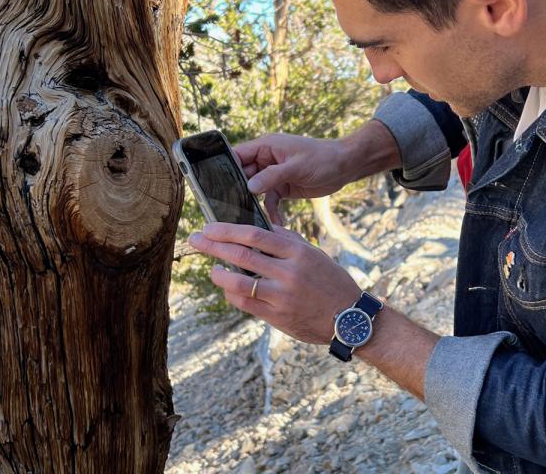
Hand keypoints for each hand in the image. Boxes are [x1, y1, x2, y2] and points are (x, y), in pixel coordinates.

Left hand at [189, 222, 359, 344]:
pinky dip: (231, 294)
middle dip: (212, 245)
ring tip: (211, 269)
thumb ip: (287, 241)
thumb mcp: (313, 254)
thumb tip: (259, 228)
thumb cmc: (330, 281)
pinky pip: (245, 303)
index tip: (209, 227)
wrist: (350, 318)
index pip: (254, 234)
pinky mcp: (277, 316)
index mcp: (297, 252)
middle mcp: (288, 272)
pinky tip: (227, 288)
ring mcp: (281, 296)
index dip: (226, 230)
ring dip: (218, 273)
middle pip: (241, 254)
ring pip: (238, 281)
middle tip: (195, 239)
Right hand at [235, 125, 396, 223]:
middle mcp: (266, 160)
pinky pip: (270, 200)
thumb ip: (272, 176)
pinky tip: (275, 222)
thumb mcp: (297, 166)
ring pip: (255, 190)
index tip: (214, 183)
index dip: (226, 167)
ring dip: (253, 203)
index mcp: (266, 147)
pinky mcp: (283, 187)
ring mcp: (274, 174)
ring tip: (249, 217)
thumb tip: (250, 186)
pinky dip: (271, 210)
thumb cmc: (322, 158)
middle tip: (229, 207)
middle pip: (243, 174)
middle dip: (238, 190)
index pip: (238, 155)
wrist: (345, 166)